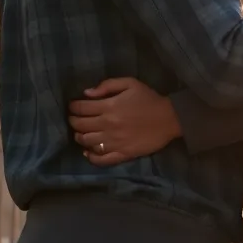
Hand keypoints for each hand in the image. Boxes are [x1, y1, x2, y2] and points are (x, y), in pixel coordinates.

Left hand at [67, 77, 181, 165]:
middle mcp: (108, 125)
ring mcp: (114, 142)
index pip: (81, 108)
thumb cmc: (149, 99)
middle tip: (74, 119)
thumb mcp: (130, 83)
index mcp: (109, 107)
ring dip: (79, 137)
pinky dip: (91, 157)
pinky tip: (88, 152)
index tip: (73, 106)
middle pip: (80, 126)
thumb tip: (87, 93)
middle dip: (73, 121)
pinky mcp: (122, 154)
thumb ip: (108, 85)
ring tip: (80, 133)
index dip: (73, 107)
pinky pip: (101, 159)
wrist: (169, 118)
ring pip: (87, 142)